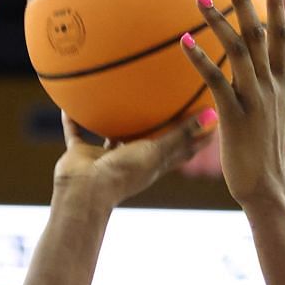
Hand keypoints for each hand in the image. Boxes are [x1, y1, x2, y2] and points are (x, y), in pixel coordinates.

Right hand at [55, 106, 213, 206]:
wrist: (85, 193)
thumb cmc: (124, 174)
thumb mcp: (157, 151)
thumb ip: (182, 133)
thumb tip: (214, 114)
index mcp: (153, 164)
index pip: (181, 149)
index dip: (197, 135)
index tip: (210, 114)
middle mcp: (131, 160)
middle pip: (149, 138)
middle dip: (159, 122)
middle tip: (168, 95)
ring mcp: (105, 158)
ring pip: (113, 133)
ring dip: (115, 118)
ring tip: (119, 91)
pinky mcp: (81, 155)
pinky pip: (76, 131)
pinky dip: (73, 118)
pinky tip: (70, 98)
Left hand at [181, 0, 284, 209]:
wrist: (267, 188)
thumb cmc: (271, 152)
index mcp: (280, 83)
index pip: (281, 37)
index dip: (279, 7)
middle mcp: (269, 86)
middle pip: (258, 34)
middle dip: (246, 2)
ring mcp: (253, 99)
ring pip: (237, 51)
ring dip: (218, 21)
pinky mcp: (235, 115)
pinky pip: (215, 81)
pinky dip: (200, 60)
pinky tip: (183, 42)